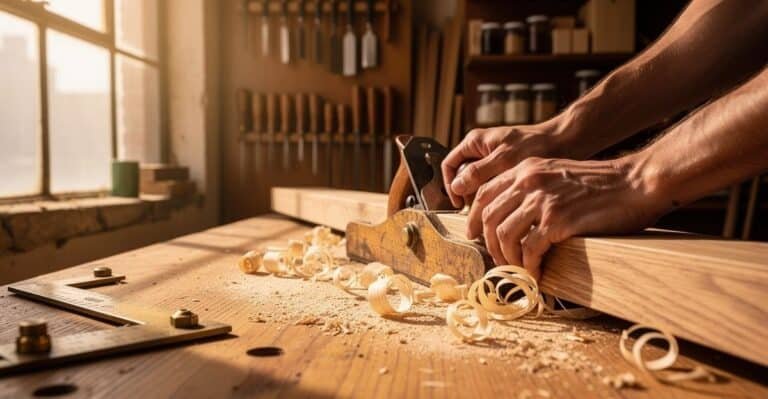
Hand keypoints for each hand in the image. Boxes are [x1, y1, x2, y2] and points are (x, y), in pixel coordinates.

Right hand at [442, 119, 567, 207]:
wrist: (565, 140)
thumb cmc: (536, 144)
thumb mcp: (504, 159)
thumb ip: (478, 172)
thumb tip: (456, 187)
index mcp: (475, 142)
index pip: (449, 165)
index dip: (449, 185)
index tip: (458, 204)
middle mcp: (481, 150)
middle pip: (463, 177)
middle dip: (468, 195)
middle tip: (479, 212)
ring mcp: (493, 160)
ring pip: (478, 184)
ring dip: (483, 198)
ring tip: (493, 211)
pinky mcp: (506, 169)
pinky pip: (493, 185)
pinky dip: (496, 197)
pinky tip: (505, 206)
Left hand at [467, 156, 666, 279]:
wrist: (636, 183)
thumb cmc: (601, 183)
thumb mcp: (557, 173)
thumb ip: (532, 188)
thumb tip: (513, 217)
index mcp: (525, 169)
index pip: (484, 194)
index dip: (475, 220)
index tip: (477, 238)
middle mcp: (528, 181)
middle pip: (488, 218)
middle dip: (489, 245)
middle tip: (500, 262)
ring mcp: (542, 200)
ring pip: (504, 235)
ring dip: (508, 259)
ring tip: (518, 271)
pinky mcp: (558, 220)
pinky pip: (530, 250)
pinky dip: (529, 267)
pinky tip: (537, 275)